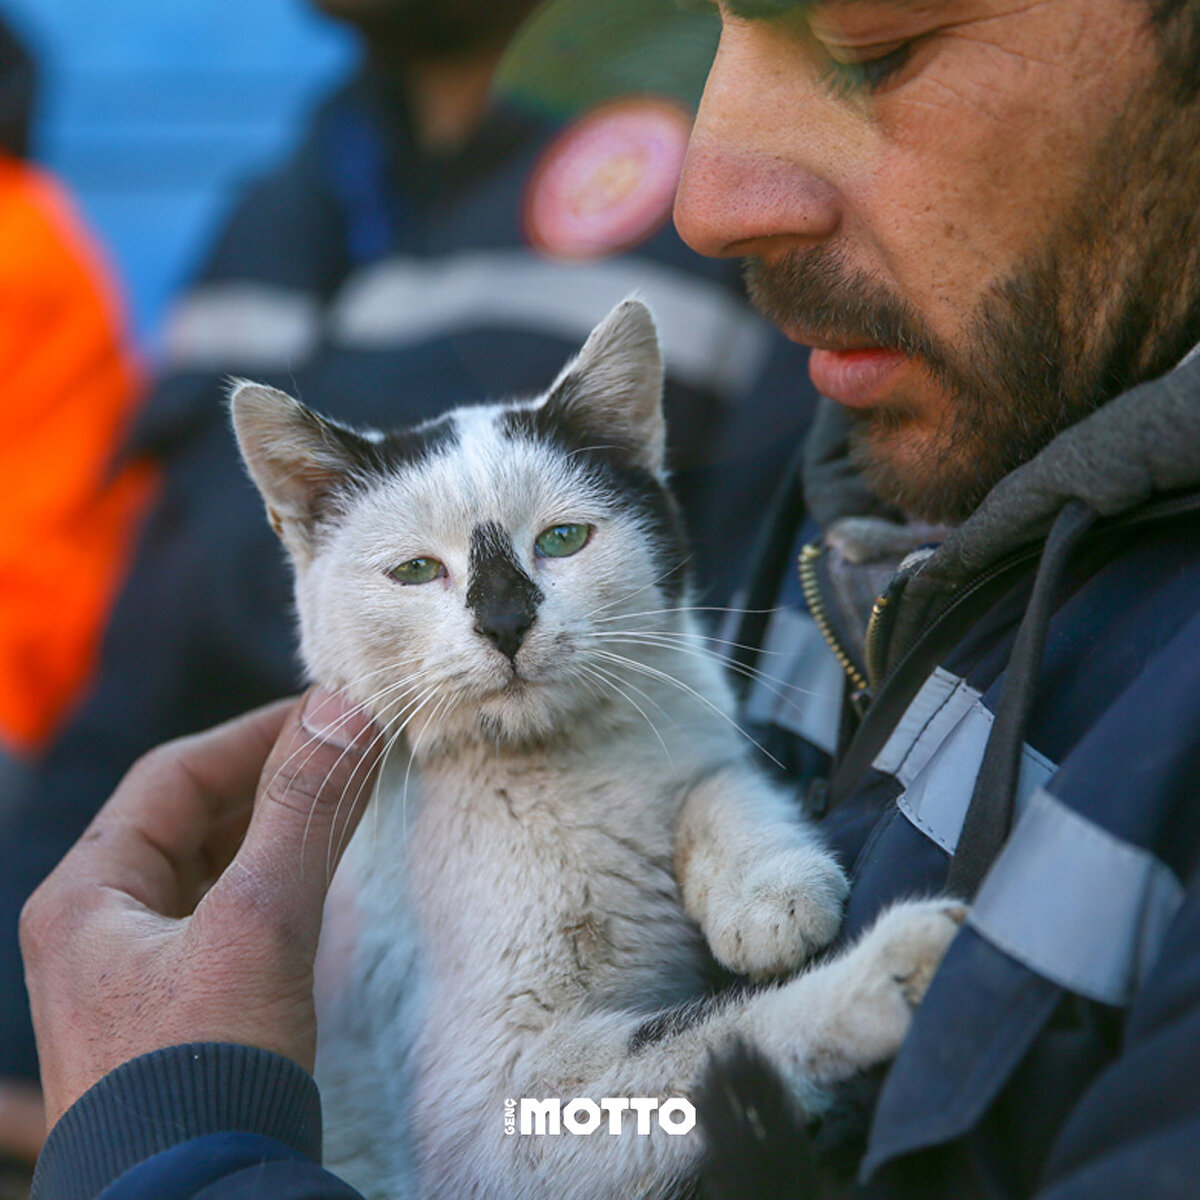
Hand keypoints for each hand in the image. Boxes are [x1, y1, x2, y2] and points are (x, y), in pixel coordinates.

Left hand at [20, 687, 381, 1130]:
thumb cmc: (205, 1069)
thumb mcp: (259, 924)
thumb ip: (303, 810)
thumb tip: (344, 705)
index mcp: (87, 896)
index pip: (174, 777)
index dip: (254, 736)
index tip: (330, 716)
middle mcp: (97, 928)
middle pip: (188, 820)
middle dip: (271, 782)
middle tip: (348, 758)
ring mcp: (133, 976)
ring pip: (210, 869)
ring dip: (275, 832)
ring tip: (345, 808)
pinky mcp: (174, 1013)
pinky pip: (224, 919)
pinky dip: (273, 885)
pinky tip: (317, 883)